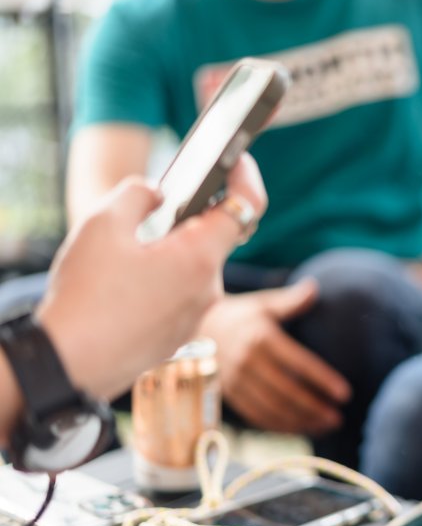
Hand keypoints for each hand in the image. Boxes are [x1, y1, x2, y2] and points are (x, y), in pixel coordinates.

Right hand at [36, 154, 267, 398]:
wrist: (69, 363)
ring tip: (128, 254)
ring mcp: (198, 315)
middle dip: (191, 220)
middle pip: (215, 239)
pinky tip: (128, 284)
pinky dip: (164, 280)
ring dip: (172, 253)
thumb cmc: (86, 295)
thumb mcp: (103, 223)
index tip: (239, 162)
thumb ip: (137, 194)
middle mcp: (210, 289)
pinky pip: (182, 295)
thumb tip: (157, 193)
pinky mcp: (182, 334)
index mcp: (200, 257)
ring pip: (195, 268)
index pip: (245, 208)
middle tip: (155, 210)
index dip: (247, 178)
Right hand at [199, 279, 350, 434]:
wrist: (198, 329)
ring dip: (301, 422)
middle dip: (315, 408)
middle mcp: (246, 362)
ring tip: (327, 426)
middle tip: (339, 418)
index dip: (323, 380)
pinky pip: (257, 417)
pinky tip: (303, 428)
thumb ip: (291, 300)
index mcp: (260, 338)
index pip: (298, 363)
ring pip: (272, 409)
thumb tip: (315, 287)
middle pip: (286, 392)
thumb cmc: (243, 315)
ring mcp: (236, 382)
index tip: (345, 394)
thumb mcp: (264, 304)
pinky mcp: (230, 395)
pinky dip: (281, 427)